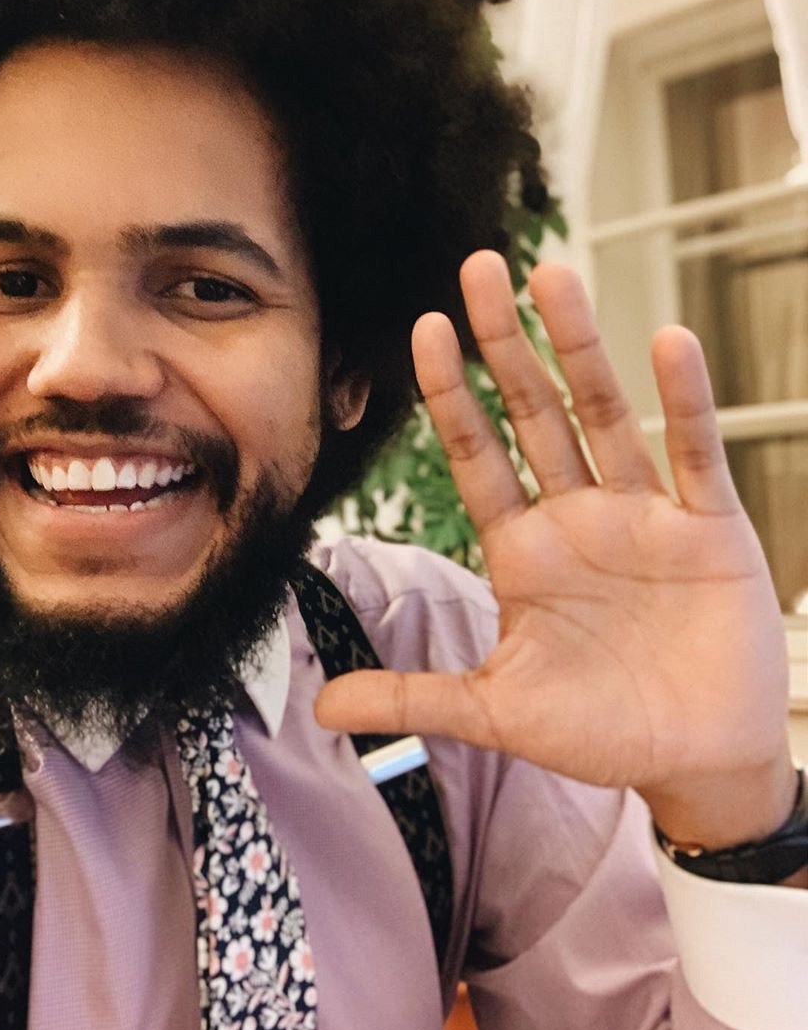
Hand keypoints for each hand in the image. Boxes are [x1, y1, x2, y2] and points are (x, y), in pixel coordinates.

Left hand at [316, 250, 798, 850]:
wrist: (699, 762)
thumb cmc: (599, 732)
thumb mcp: (498, 712)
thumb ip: (416, 697)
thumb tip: (320, 709)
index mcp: (521, 550)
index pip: (476, 454)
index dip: (453, 393)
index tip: (425, 328)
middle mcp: (576, 516)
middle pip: (534, 411)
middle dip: (506, 343)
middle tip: (480, 267)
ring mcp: (641, 515)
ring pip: (605, 415)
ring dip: (581, 348)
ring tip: (554, 278)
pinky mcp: (708, 527)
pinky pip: (694, 454)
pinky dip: (685, 402)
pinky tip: (668, 345)